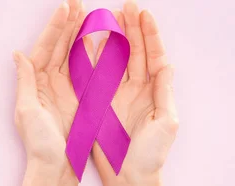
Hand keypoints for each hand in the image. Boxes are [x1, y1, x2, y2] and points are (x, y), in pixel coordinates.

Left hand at [12, 0, 85, 184]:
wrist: (56, 167)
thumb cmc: (39, 143)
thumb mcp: (27, 111)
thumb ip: (25, 81)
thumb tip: (18, 55)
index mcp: (36, 82)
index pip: (46, 48)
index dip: (55, 28)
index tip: (65, 9)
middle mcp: (50, 82)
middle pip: (60, 46)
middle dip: (69, 25)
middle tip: (78, 4)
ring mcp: (67, 89)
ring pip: (74, 55)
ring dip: (80, 34)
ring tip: (88, 15)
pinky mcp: (81, 98)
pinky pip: (88, 71)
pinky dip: (93, 55)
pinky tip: (98, 40)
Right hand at [90, 1, 178, 185]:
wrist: (128, 175)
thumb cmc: (151, 154)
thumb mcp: (166, 122)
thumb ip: (164, 93)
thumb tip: (166, 66)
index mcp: (153, 91)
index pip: (152, 56)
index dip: (148, 34)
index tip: (143, 15)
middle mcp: (135, 89)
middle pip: (133, 52)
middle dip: (130, 29)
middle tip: (126, 7)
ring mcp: (116, 94)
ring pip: (114, 60)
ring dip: (113, 38)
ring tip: (109, 17)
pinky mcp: (99, 103)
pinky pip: (96, 76)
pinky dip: (94, 60)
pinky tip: (93, 44)